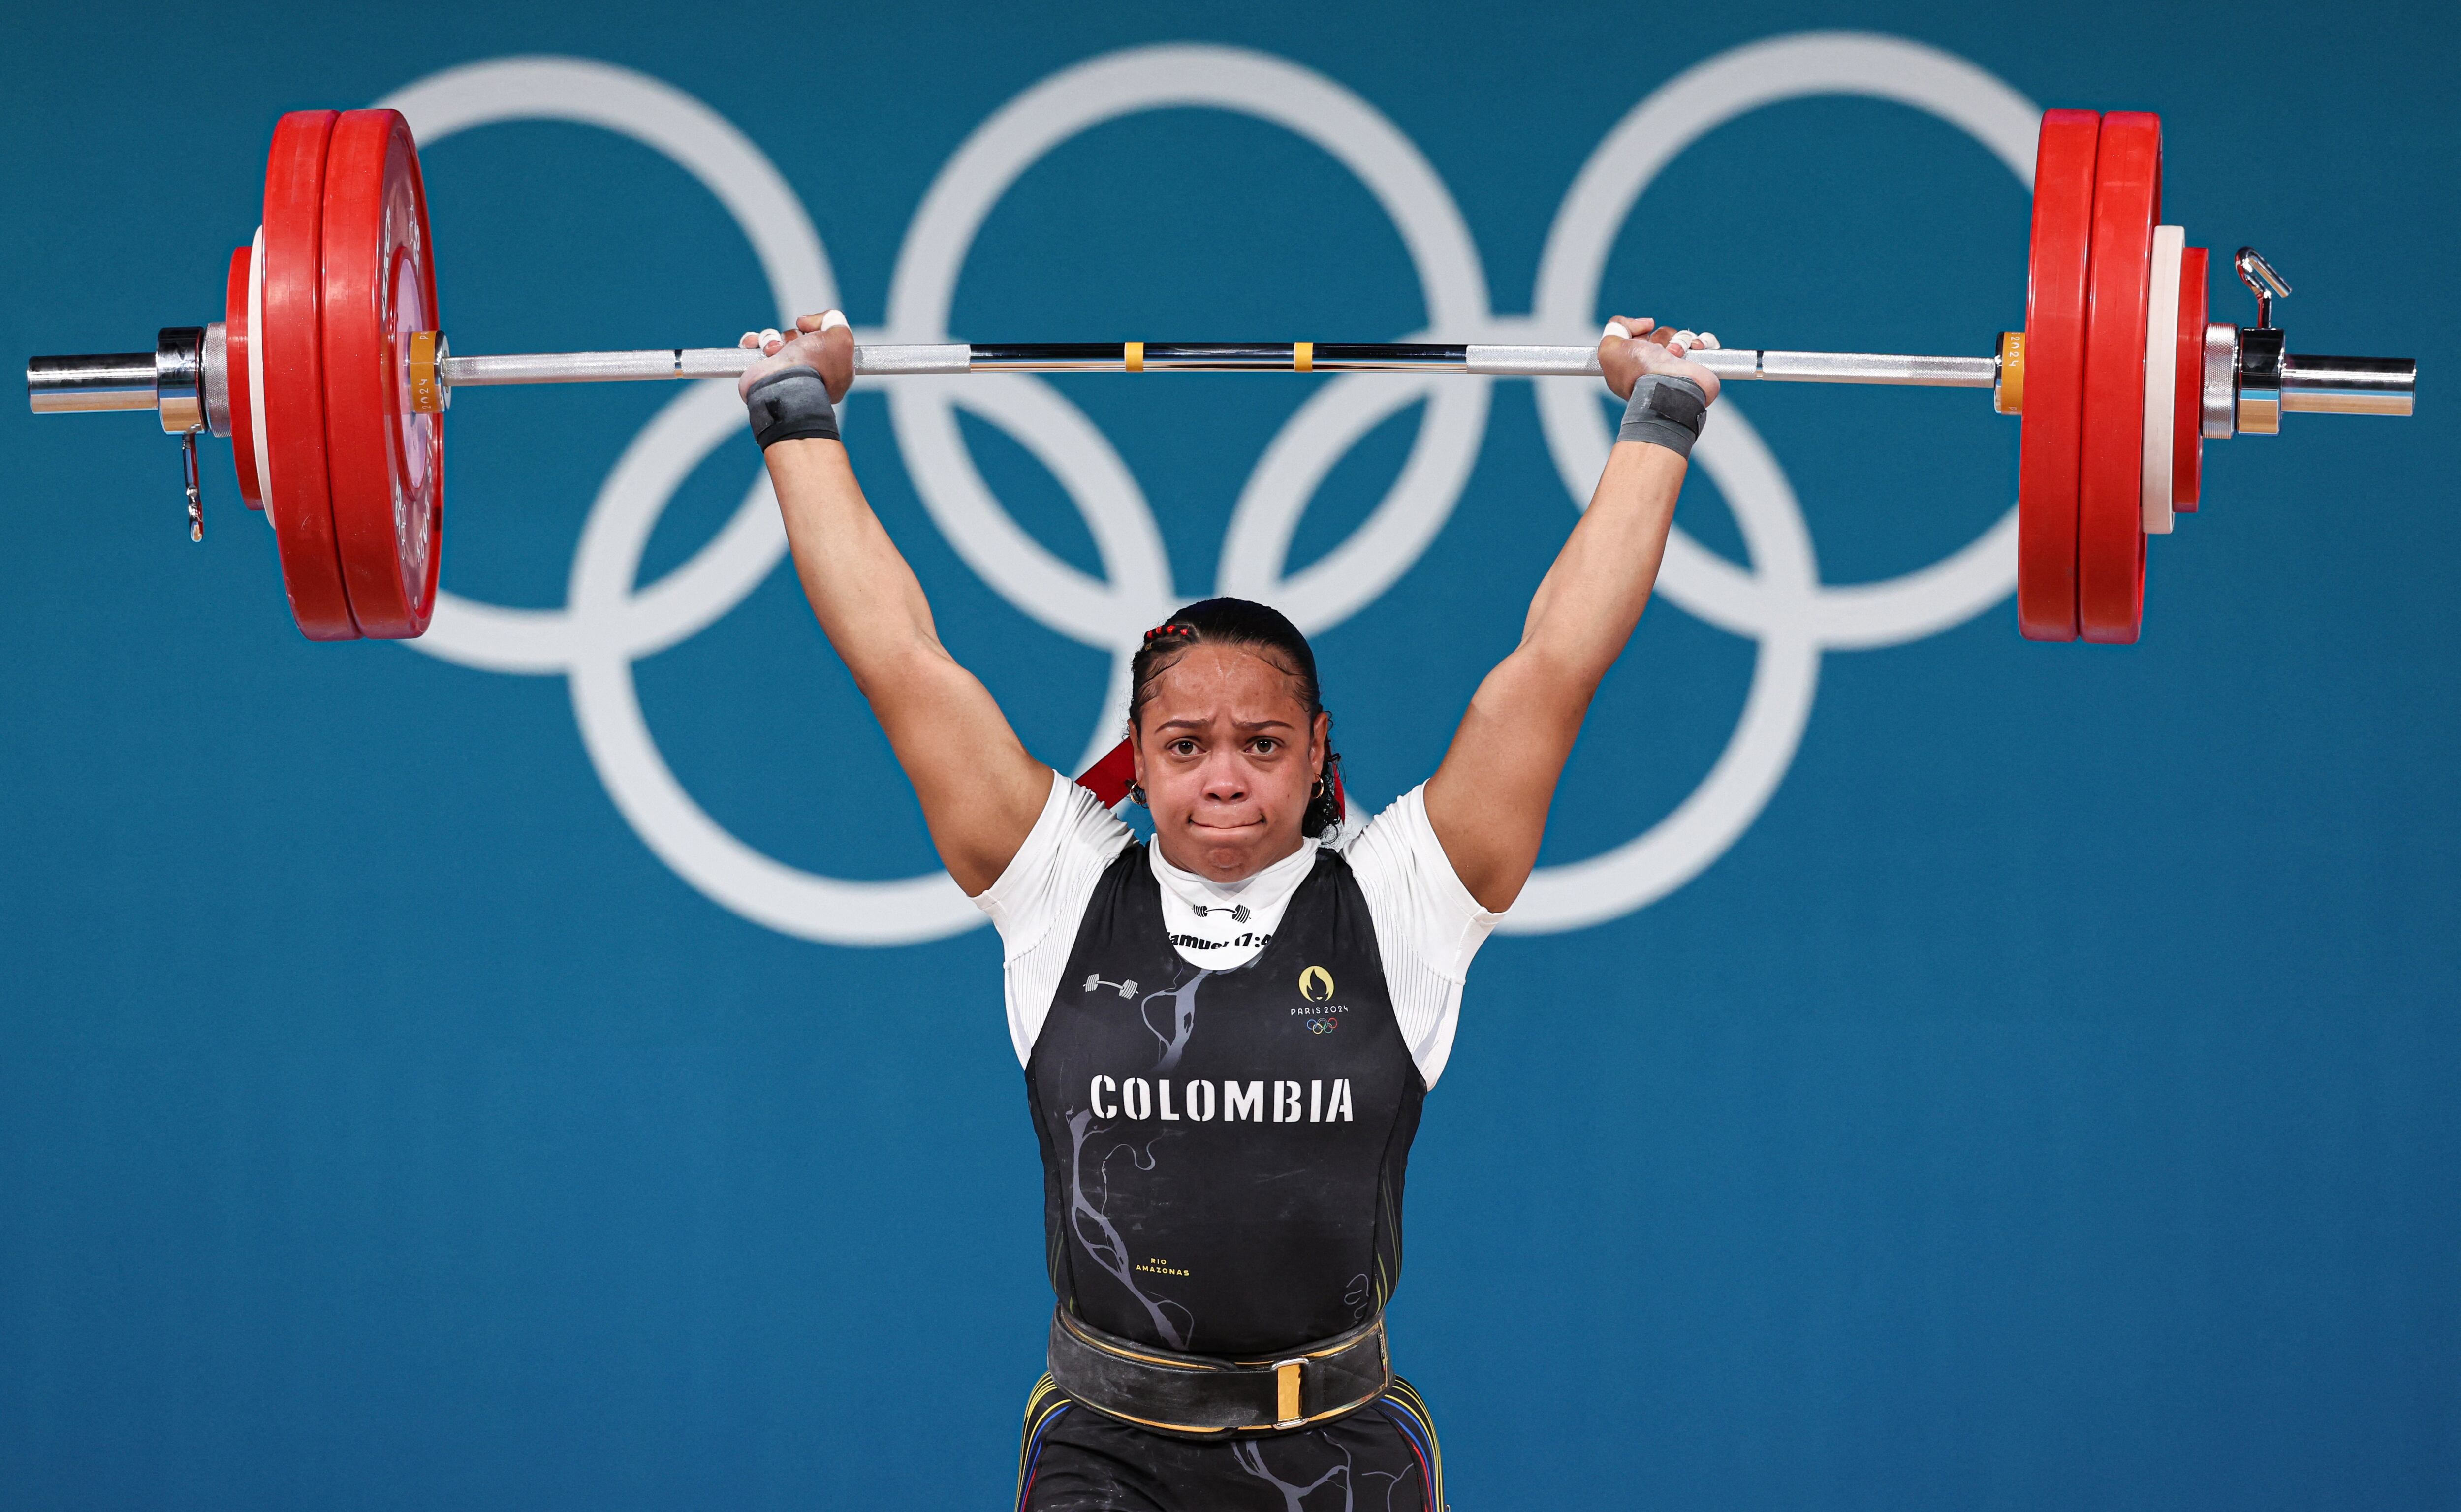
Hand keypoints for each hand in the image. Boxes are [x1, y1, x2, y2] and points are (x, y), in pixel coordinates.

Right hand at [736, 310, 854, 402]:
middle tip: (795, 345)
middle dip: (794, 335)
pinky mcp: (766, 372)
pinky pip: (758, 347)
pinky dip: (755, 341)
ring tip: (773, 350)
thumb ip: (837, 322)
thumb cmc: (812, 366)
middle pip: (802, 337)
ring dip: (773, 338)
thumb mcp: (841, 338)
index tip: (815, 331)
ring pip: (779, 340)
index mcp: (835, 370)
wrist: (782, 386)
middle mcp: (812, 372)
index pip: (829, 341)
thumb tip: (819, 322)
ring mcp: (788, 373)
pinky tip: (754, 344)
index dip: (820, 330)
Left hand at [1597, 317, 1719, 404]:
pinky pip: (1703, 342)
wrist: (1670, 389)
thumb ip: (1615, 329)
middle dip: (1662, 336)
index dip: (1640, 331)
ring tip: (1677, 354)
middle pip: (1660, 335)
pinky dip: (1702, 341)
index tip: (1645, 332)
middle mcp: (1655, 367)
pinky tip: (1696, 348)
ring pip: (1682, 337)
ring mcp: (1677, 368)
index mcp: (1633, 365)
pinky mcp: (1697, 367)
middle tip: (1660, 350)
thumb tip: (1643, 325)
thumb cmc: (1641, 373)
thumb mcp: (1611, 349)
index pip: (1637, 338)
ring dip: (1681, 339)